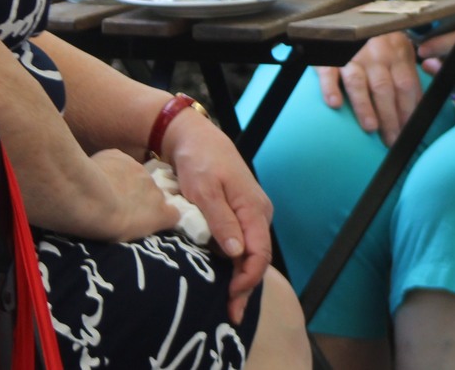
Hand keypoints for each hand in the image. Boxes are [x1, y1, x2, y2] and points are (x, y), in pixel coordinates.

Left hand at [84, 149, 180, 241]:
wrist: (91, 199)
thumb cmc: (109, 226)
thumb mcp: (132, 237)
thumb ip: (143, 223)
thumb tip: (138, 218)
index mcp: (161, 213)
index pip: (172, 213)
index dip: (158, 213)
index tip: (144, 217)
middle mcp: (154, 188)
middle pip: (149, 190)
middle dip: (138, 195)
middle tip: (118, 204)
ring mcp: (138, 168)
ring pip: (132, 174)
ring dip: (124, 181)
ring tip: (105, 190)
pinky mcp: (119, 155)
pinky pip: (116, 161)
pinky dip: (109, 167)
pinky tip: (97, 176)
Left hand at [158, 109, 271, 321]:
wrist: (194, 137)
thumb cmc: (199, 161)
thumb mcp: (204, 189)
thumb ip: (221, 221)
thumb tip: (237, 253)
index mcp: (254, 208)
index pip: (260, 252)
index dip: (248, 278)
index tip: (230, 295)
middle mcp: (258, 214)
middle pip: (258, 258)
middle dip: (246, 287)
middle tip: (230, 316)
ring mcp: (250, 214)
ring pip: (251, 253)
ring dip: (241, 279)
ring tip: (228, 306)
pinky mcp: (240, 214)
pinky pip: (243, 244)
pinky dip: (236, 265)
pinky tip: (226, 280)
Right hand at [320, 31, 425, 145]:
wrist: (349, 15)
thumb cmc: (378, 39)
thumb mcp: (399, 48)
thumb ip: (408, 72)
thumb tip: (420, 104)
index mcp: (397, 52)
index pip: (406, 84)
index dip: (409, 109)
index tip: (409, 131)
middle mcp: (376, 53)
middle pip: (385, 87)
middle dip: (390, 116)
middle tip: (391, 140)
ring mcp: (351, 55)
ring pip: (359, 82)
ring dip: (365, 106)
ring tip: (370, 128)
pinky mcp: (328, 57)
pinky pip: (329, 73)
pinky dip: (330, 88)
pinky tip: (335, 104)